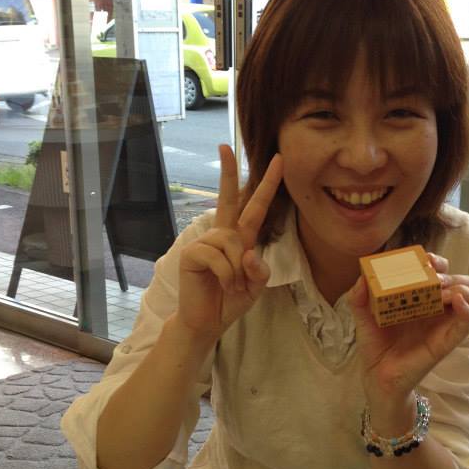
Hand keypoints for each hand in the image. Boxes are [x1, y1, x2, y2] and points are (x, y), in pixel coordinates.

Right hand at [177, 144, 282, 338]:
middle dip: (228, 173)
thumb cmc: (230, 301)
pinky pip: (217, 256)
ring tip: (231, 285)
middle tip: (225, 147)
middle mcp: (221, 236)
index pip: (254, 207)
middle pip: (227, 198)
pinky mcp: (191, 254)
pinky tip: (221, 285)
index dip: (266, 185)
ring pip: (231, 241)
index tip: (276, 160)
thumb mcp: (255, 286)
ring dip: (236, 268)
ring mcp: (204, 243)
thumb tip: (248, 252)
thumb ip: (260, 270)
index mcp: (239, 239)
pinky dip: (226, 275)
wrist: (207, 322)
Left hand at [348, 253, 468, 418]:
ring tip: (441, 291)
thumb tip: (362, 276)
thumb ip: (359, 297)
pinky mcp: (446, 341)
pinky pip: (466, 324)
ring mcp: (443, 324)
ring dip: (461, 288)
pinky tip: (455, 301)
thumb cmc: (374, 345)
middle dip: (450, 274)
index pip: (440, 272)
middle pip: (461, 281)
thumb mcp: (363, 317)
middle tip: (433, 278)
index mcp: (420, 298)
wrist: (376, 375)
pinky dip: (467, 309)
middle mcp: (435, 309)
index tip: (426, 260)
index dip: (437, 262)